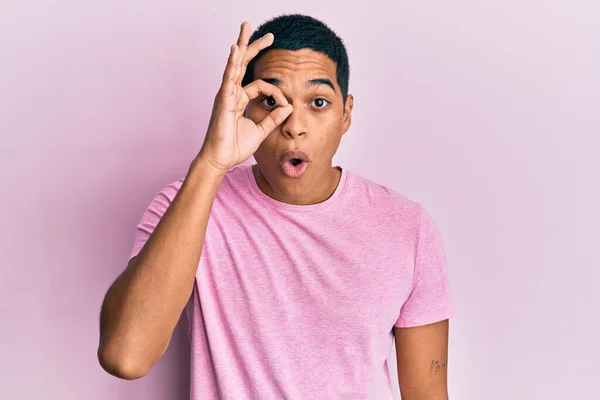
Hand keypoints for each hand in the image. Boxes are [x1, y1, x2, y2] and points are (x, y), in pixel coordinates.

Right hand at [197, 21, 292, 172]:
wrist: (221, 160)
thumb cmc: (235, 147)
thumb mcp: (260, 130)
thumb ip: (274, 118)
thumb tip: (289, 106)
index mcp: (240, 99)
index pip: (261, 86)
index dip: (277, 92)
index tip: (287, 104)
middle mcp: (232, 93)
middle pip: (244, 64)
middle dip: (254, 47)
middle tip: (266, 33)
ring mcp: (226, 95)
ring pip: (235, 64)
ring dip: (242, 45)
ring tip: (246, 27)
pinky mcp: (223, 100)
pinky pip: (228, 78)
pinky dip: (232, 63)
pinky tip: (236, 49)